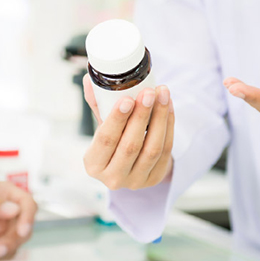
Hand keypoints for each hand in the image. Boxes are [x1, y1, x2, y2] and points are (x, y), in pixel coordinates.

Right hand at [82, 75, 174, 189]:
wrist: (130, 165)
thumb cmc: (113, 141)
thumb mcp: (102, 126)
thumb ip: (98, 105)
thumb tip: (91, 79)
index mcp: (94, 164)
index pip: (105, 140)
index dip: (117, 119)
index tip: (126, 99)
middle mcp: (113, 178)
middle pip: (130, 146)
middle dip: (141, 116)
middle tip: (148, 93)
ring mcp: (136, 181)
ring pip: (152, 148)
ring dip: (160, 118)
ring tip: (162, 94)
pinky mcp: (155, 178)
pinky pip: (166, 150)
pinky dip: (169, 126)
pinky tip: (169, 107)